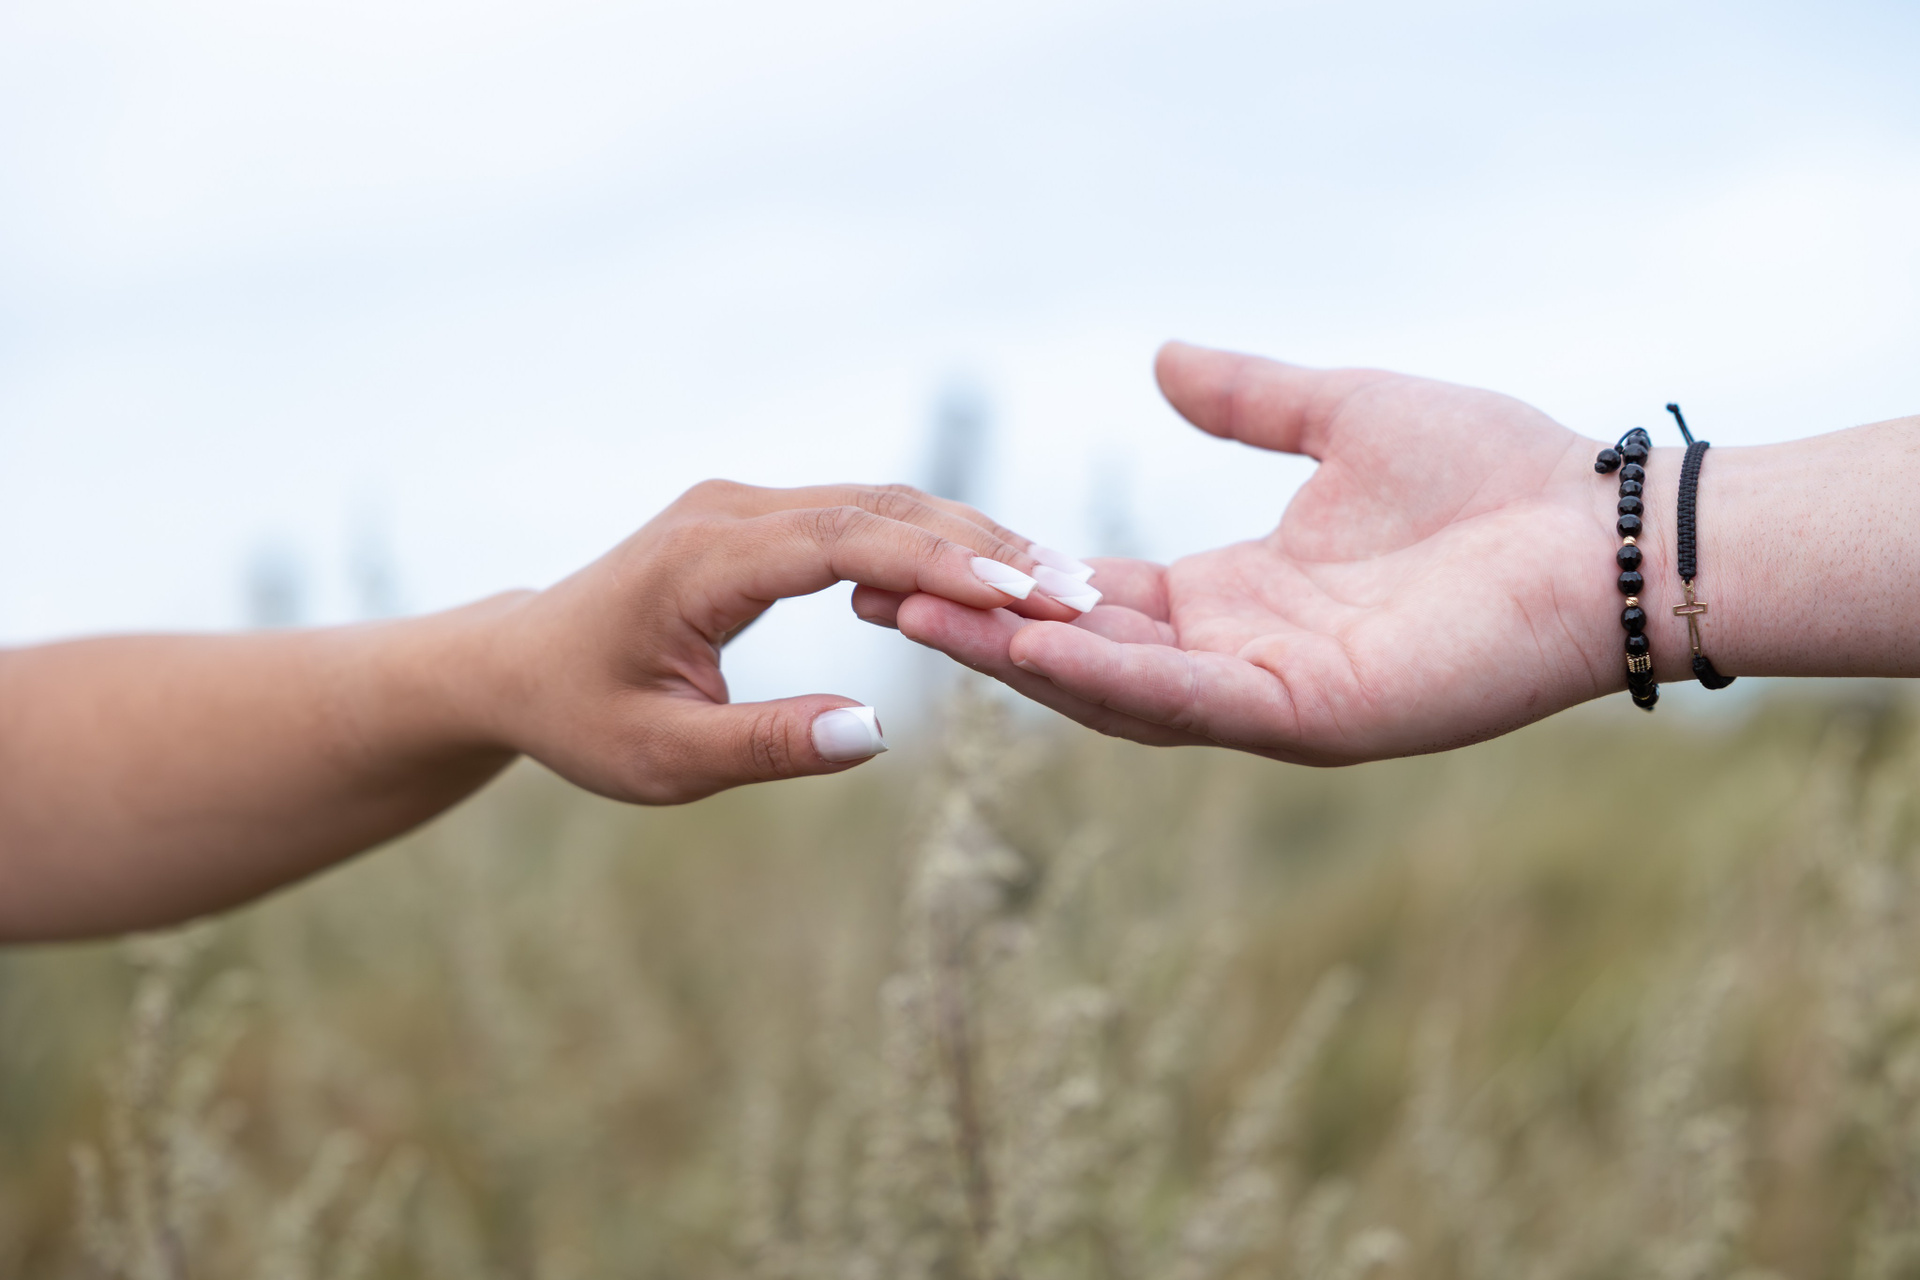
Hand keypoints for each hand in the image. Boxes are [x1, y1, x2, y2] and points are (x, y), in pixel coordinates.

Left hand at [479, 480, 1089, 801]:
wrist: (520, 664)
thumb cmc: (584, 716)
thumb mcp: (664, 758)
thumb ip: (769, 744)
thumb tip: (877, 732)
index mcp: (702, 560)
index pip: (846, 540)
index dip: (944, 563)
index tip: (1028, 595)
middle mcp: (730, 510)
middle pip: (882, 505)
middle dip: (984, 545)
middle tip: (1077, 590)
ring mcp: (746, 506)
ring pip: (882, 502)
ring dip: (970, 538)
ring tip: (1059, 583)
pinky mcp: (760, 520)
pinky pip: (862, 517)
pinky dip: (934, 541)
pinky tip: (994, 577)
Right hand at [873, 342, 1630, 764]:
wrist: (1602, 534)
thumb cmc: (1494, 477)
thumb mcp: (1344, 417)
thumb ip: (1249, 399)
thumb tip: (1162, 359)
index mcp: (1239, 597)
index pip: (1095, 598)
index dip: (1007, 580)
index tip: (919, 554)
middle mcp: (1240, 658)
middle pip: (1081, 655)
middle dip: (981, 632)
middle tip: (879, 596)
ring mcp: (1272, 699)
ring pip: (1117, 690)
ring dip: (1020, 659)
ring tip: (923, 618)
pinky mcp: (1313, 720)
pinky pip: (1193, 703)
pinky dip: (1115, 677)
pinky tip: (1040, 643)